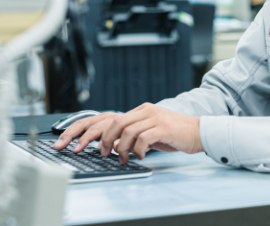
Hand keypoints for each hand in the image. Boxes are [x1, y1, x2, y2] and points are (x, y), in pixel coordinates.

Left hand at [55, 103, 203, 163]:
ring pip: (125, 130)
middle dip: (98, 139)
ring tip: (123, 158)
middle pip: (112, 122)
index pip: (107, 117)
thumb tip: (113, 146)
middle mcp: (144, 111)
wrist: (198, 131)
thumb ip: (132, 135)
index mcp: (139, 111)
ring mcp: (153, 117)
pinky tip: (139, 156)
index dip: (86, 129)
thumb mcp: (149, 132)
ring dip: (120, 147)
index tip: (71, 143)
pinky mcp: (162, 127)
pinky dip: (137, 150)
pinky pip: (142, 138)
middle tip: (97, 153)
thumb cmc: (174, 134)